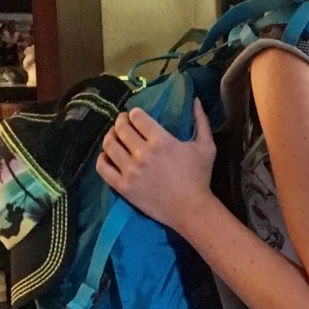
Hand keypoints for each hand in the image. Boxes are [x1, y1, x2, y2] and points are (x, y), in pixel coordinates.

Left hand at [96, 99, 215, 230]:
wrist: (191, 209)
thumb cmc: (200, 177)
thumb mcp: (206, 146)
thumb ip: (201, 121)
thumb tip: (196, 99)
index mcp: (161, 141)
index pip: (137, 118)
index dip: (134, 113)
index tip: (136, 114)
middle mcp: (142, 154)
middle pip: (121, 129)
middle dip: (121, 121)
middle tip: (123, 122)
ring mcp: (130, 171)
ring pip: (109, 145)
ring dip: (110, 136)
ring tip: (114, 136)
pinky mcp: (123, 187)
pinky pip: (103, 168)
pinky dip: (102, 158)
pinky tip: (108, 156)